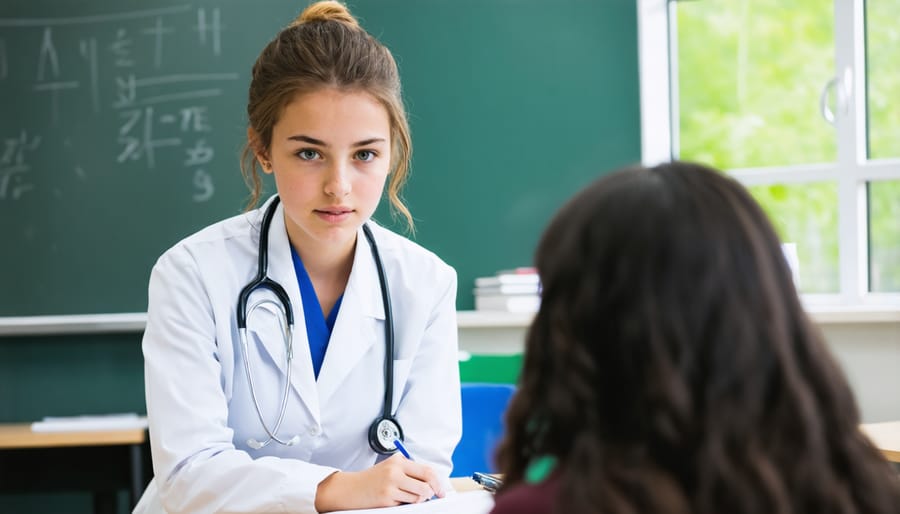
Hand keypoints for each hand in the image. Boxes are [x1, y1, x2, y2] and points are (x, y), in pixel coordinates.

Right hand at [315, 454, 444, 511]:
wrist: (350, 488)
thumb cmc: (373, 479)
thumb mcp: (391, 469)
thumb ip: (410, 473)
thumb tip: (432, 484)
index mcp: (399, 461)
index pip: (427, 470)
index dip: (438, 482)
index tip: (441, 490)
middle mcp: (395, 471)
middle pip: (426, 484)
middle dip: (431, 493)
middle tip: (431, 497)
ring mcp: (390, 485)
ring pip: (418, 497)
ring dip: (418, 500)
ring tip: (407, 497)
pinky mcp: (386, 499)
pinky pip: (406, 504)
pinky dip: (406, 504)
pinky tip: (397, 500)